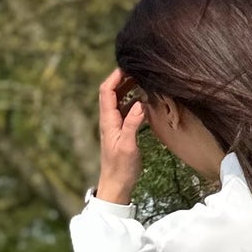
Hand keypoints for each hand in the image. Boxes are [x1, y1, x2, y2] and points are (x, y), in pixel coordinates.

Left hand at [96, 68, 145, 203]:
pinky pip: (125, 111)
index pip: (106, 91)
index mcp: (108, 120)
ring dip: (128, 88)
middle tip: (138, 69)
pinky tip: (144, 100)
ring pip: (119, 100)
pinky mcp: (121, 132)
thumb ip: (132, 124)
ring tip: (143, 80)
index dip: (115, 76)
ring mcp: (114, 126)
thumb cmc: (120, 168)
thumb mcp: (128, 146)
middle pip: (111, 92)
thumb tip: (140, 104)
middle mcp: (109, 120)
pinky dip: (133, 102)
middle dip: (122, 78)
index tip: (128, 66)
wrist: (116, 185)